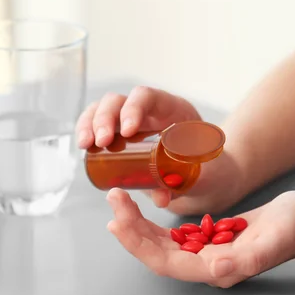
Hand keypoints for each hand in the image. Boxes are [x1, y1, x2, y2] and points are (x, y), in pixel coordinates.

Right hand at [76, 86, 244, 214]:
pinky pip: (100, 126)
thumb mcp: (204, 172)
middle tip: (100, 142)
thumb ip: (185, 183)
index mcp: (174, 110)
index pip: (149, 97)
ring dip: (90, 123)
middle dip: (106, 118)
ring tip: (85, 145)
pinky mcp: (122, 135)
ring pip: (104, 109)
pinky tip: (84, 147)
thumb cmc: (210, 169)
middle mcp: (151, 110)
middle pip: (120, 100)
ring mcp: (133, 121)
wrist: (209, 176)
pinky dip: (88, 131)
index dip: (134, 108)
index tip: (128, 131)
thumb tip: (160, 197)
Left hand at [105, 188, 294, 287]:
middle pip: (158, 254)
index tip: (119, 217)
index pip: (167, 262)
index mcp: (219, 269)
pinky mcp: (211, 238)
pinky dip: (155, 223)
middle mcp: (209, 266)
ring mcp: (209, 253)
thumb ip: (248, 259)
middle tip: (113, 200)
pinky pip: (175, 235)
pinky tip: (143, 211)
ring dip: (138, 226)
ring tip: (119, 203)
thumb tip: (214, 269)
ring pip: (163, 245)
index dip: (139, 242)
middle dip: (131, 230)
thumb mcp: (276, 238)